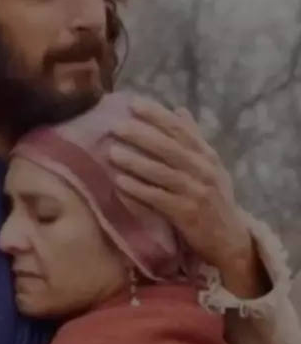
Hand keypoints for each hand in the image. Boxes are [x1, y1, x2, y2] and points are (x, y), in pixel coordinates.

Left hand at [109, 98, 253, 276]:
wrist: (230, 239)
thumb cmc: (213, 199)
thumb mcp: (210, 166)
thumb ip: (193, 139)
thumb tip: (179, 109)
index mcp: (207, 155)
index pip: (181, 130)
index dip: (157, 116)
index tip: (134, 104)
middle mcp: (204, 170)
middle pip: (169, 148)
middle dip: (141, 135)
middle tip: (116, 126)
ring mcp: (196, 192)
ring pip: (162, 172)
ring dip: (136, 162)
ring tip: (112, 152)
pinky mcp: (187, 214)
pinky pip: (159, 198)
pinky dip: (139, 189)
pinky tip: (121, 182)